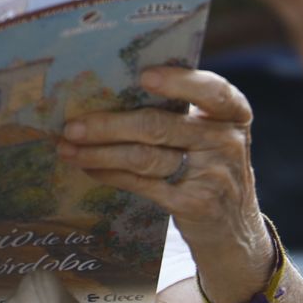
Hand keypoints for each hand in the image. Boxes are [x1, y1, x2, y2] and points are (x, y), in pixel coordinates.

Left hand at [58, 67, 272, 302]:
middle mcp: (226, 141)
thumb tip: (109, 90)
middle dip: (109, 125)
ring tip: (68, 146)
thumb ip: (179, 111)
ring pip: (143, 157)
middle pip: (159, 126)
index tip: (143, 76)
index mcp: (233, 112)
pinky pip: (141, 184)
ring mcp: (212, 175)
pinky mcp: (193, 204)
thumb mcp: (210, 133)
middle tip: (72, 125)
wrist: (234, 227)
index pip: (212, 90)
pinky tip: (88, 166)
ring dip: (99, 151)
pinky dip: (109, 173)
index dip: (178, 82)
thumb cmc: (210, 163)